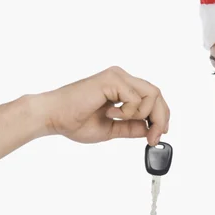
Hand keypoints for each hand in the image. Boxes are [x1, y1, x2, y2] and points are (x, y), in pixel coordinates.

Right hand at [38, 66, 169, 145]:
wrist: (53, 117)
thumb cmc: (74, 121)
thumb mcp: (111, 129)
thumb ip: (130, 127)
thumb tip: (150, 129)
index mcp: (121, 87)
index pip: (152, 97)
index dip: (161, 116)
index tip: (159, 134)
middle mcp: (121, 78)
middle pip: (156, 94)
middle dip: (160, 118)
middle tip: (153, 137)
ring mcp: (117, 76)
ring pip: (151, 94)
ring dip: (144, 114)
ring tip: (121, 120)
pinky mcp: (111, 79)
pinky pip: (135, 97)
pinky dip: (128, 111)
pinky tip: (110, 113)